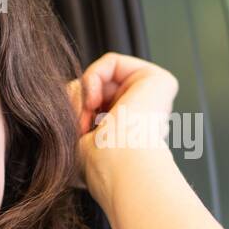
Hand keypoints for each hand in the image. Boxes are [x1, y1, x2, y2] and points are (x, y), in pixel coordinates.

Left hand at [66, 52, 179, 201]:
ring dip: (82, 95)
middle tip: (80, 128)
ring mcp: (153, 96)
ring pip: (100, 77)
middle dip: (77, 105)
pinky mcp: (159, 79)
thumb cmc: (94, 164)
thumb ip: (73, 109)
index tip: (75, 136)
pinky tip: (93, 102)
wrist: (117, 167)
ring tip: (86, 119)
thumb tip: (69, 89)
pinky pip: (111, 61)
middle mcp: (142, 113)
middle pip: (94, 90)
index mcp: (127, 131)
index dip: (75, 115)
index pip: (91, 107)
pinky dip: (92, 77)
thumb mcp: (74, 136)